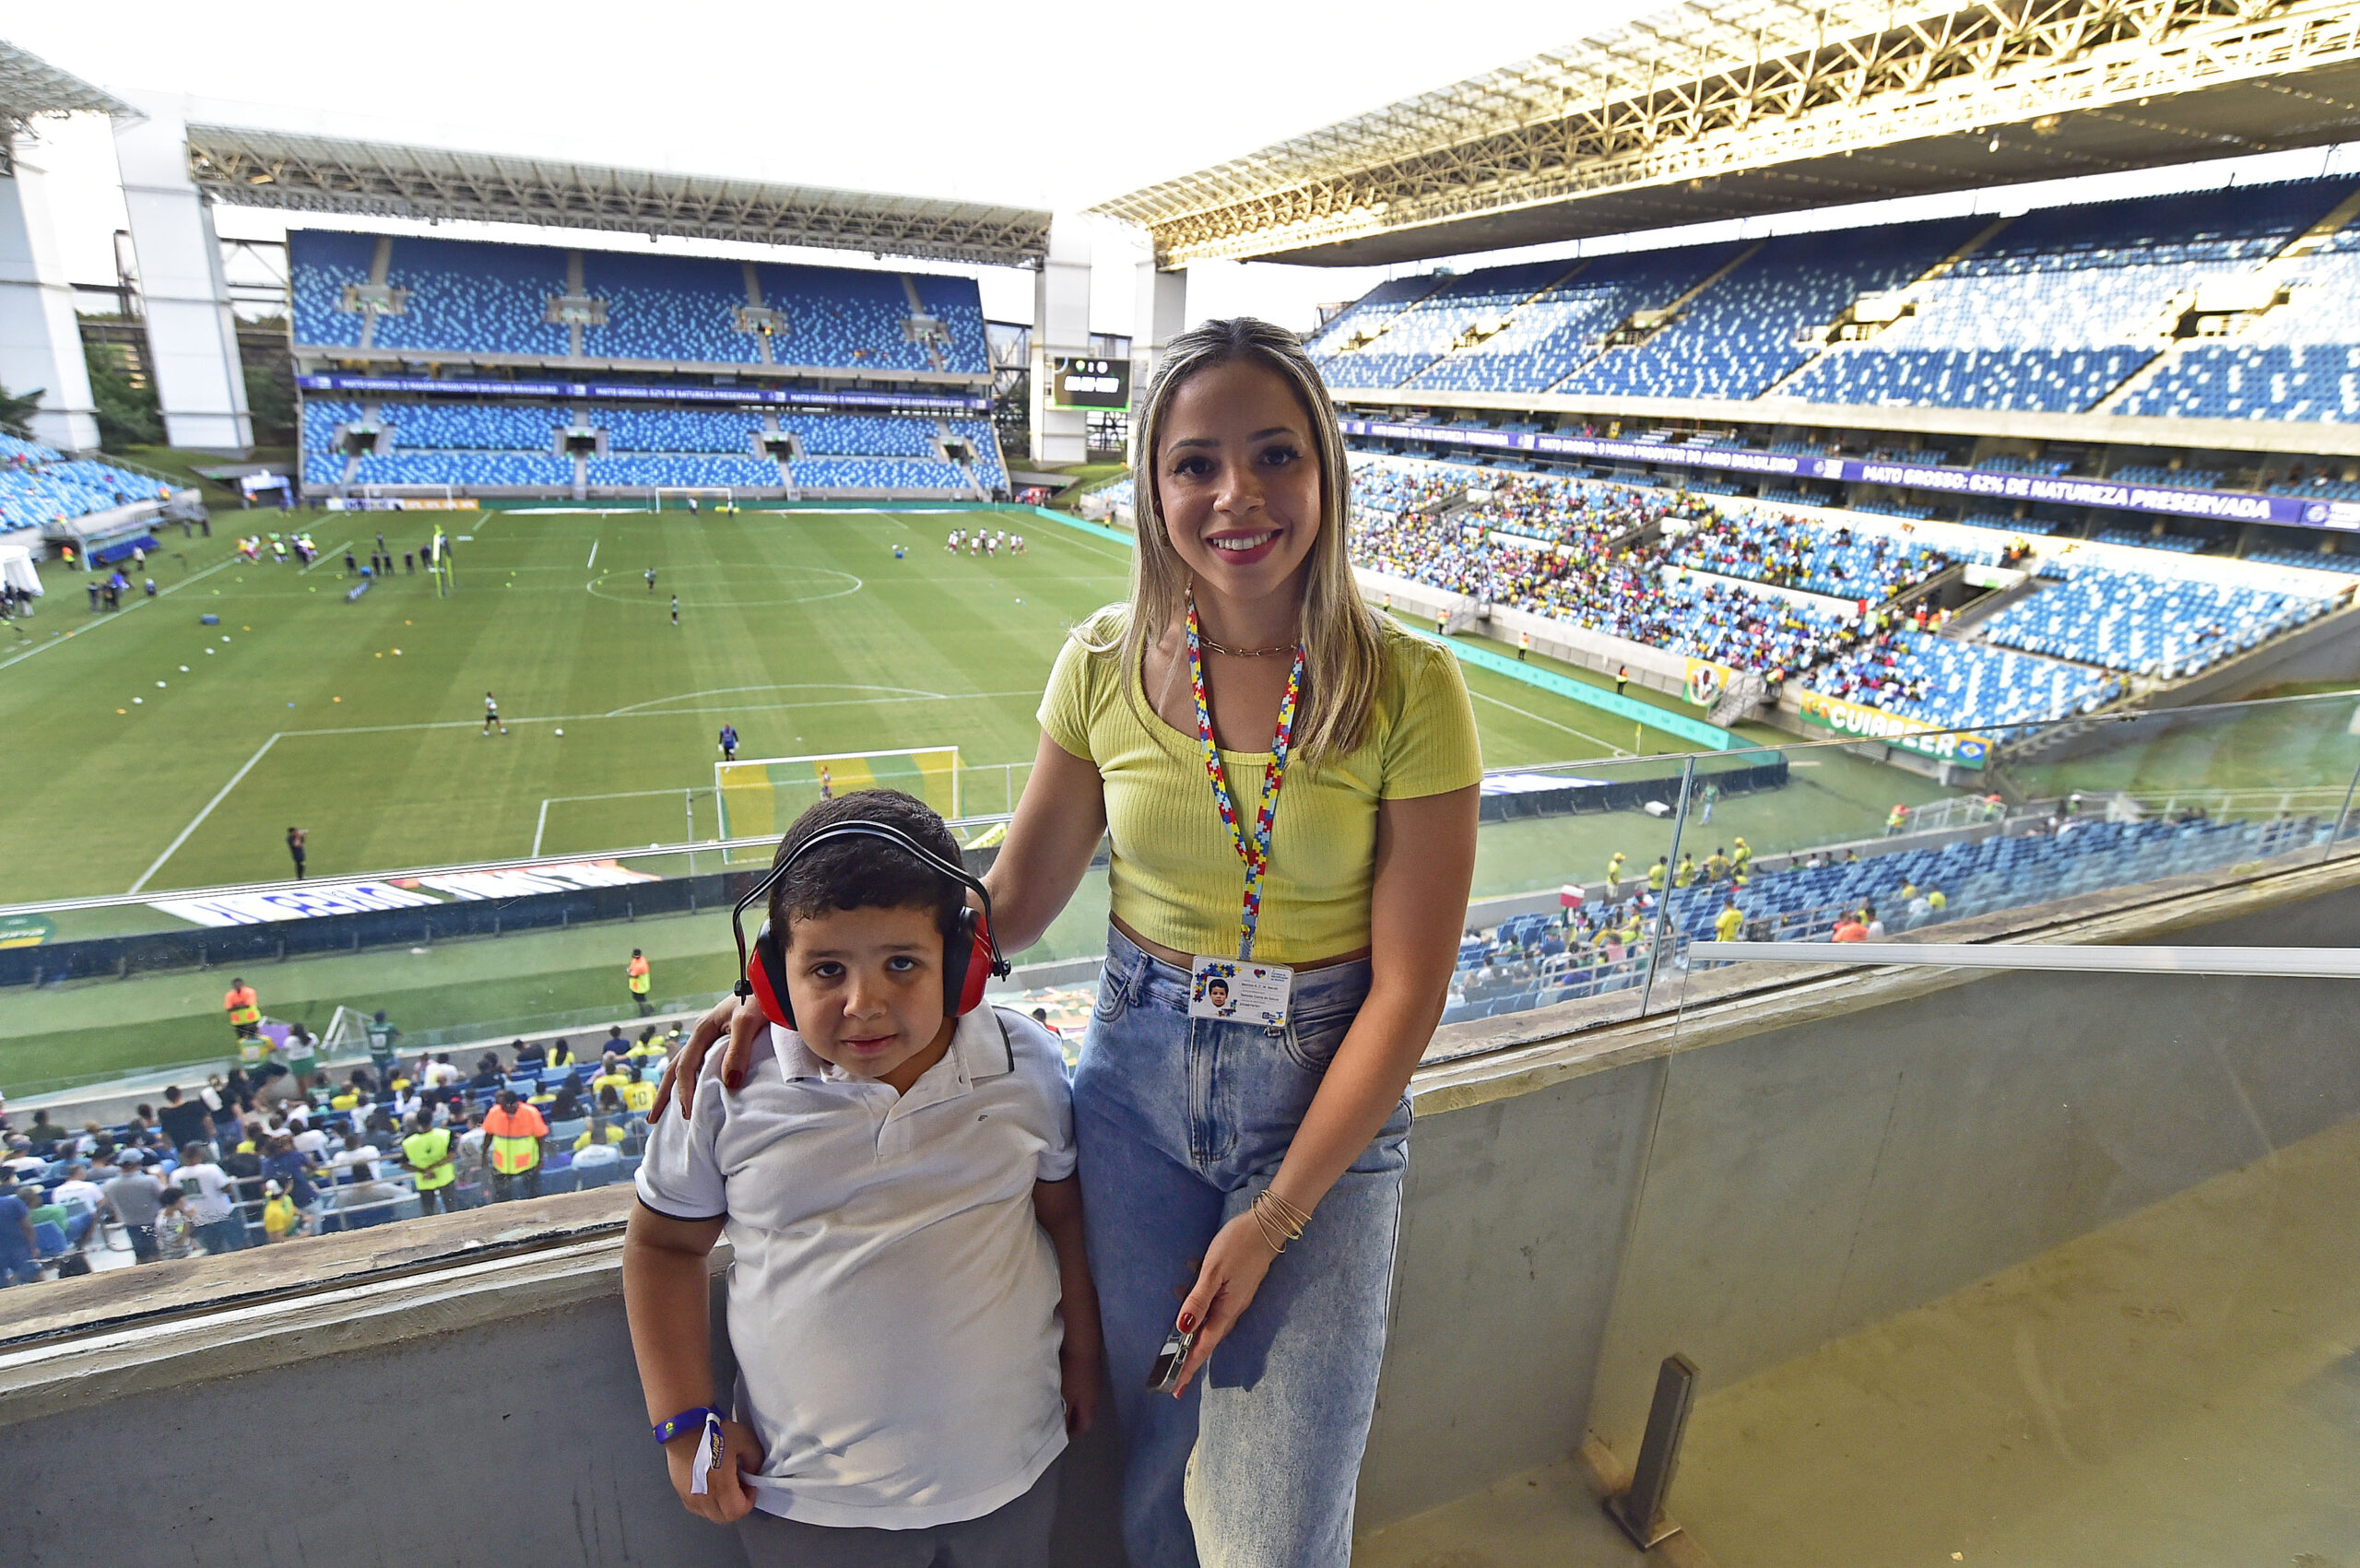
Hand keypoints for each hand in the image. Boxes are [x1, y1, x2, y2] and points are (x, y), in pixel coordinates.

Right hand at [649, 994, 764, 1120]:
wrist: (771, 983)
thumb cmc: (760, 999)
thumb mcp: (749, 1021)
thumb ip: (738, 1050)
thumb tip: (729, 1083)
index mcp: (703, 1029)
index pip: (686, 1066)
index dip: (684, 1090)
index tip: (688, 1112)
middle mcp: (702, 1034)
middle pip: (675, 1067)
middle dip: (664, 1094)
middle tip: (653, 1119)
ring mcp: (709, 1037)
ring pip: (685, 1066)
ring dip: (674, 1088)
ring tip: (665, 1110)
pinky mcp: (720, 1040)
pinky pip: (699, 1064)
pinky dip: (691, 1080)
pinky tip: (693, 1090)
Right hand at [664, 1418, 762, 1523]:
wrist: (684, 1426)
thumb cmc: (714, 1432)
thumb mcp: (745, 1440)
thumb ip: (755, 1460)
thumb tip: (751, 1472)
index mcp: (720, 1487)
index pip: (738, 1511)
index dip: (749, 1500)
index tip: (749, 1484)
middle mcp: (703, 1497)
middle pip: (724, 1517)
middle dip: (736, 1506)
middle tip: (739, 1486)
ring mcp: (689, 1496)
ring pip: (709, 1514)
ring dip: (721, 1506)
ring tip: (724, 1485)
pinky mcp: (680, 1491)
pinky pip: (697, 1507)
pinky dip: (707, 1503)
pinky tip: (710, 1484)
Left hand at [1059, 1321, 1103, 1435]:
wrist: (1082, 1344)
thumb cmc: (1073, 1374)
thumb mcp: (1065, 1397)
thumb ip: (1063, 1414)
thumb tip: (1060, 1429)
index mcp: (1090, 1406)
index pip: (1084, 1427)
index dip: (1072, 1433)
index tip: (1059, 1434)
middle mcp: (1095, 1396)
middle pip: (1084, 1414)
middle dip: (1071, 1419)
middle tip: (1055, 1419)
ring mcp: (1093, 1382)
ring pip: (1082, 1400)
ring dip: (1071, 1404)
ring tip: (1056, 1403)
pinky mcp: (1089, 1370)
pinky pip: (1081, 1387)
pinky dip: (1072, 1391)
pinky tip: (1062, 1385)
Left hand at [1167, 1210, 1279, 1398]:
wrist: (1269, 1224)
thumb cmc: (1239, 1246)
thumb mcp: (1213, 1272)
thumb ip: (1198, 1300)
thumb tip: (1183, 1329)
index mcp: (1227, 1310)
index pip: (1203, 1346)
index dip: (1188, 1367)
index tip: (1175, 1390)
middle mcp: (1232, 1309)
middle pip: (1206, 1337)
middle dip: (1188, 1352)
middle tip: (1170, 1367)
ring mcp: (1236, 1298)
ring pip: (1208, 1315)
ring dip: (1191, 1313)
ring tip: (1177, 1290)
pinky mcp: (1236, 1286)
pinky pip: (1213, 1299)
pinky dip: (1199, 1294)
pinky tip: (1191, 1272)